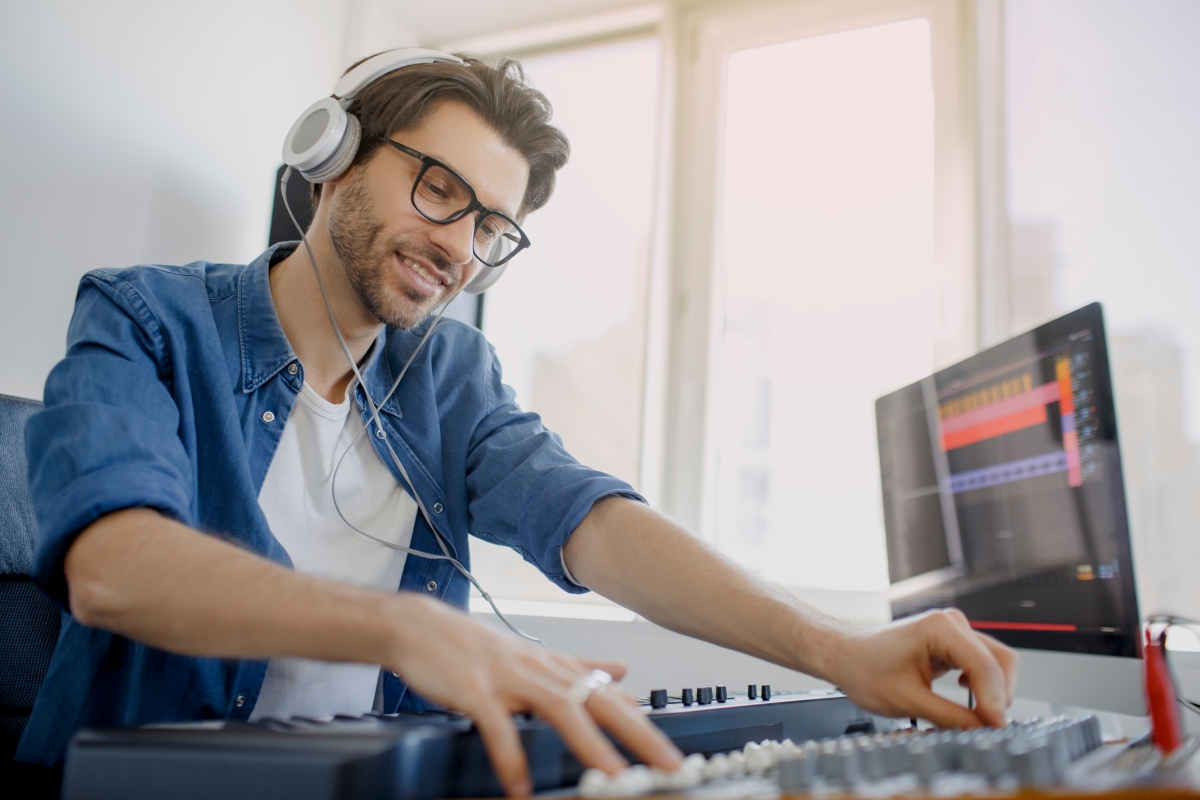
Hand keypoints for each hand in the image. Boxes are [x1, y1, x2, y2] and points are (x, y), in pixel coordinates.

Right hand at [383, 593, 681, 795]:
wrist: (420, 627)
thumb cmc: (477, 647)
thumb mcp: (534, 657)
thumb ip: (580, 667)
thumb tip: (623, 671)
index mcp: (556, 667)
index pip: (611, 698)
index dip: (645, 725)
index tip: (671, 754)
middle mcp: (540, 671)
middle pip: (599, 702)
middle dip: (636, 734)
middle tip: (665, 764)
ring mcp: (508, 679)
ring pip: (559, 708)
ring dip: (588, 743)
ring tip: (611, 775)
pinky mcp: (475, 691)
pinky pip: (498, 727)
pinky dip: (510, 757)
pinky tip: (520, 786)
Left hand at [825, 608, 1017, 728]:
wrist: (845, 656)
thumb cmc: (864, 669)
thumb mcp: (908, 701)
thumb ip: (950, 717)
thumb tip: (983, 731)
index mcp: (940, 628)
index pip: (984, 665)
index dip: (994, 700)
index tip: (996, 727)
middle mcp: (952, 624)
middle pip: (1000, 662)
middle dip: (999, 697)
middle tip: (991, 728)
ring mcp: (955, 632)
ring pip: (996, 664)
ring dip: (994, 693)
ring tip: (980, 720)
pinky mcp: (954, 645)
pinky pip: (983, 666)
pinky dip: (984, 687)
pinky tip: (970, 702)